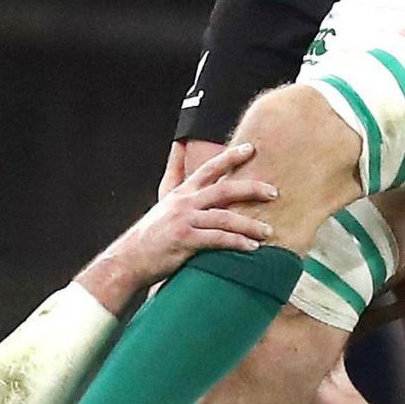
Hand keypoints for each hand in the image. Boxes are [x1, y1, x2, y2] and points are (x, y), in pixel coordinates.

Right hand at [102, 141, 278, 290]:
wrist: (130, 259)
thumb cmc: (151, 232)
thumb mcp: (163, 197)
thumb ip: (174, 171)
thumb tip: (178, 144)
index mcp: (182, 192)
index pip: (209, 168)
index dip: (231, 157)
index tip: (251, 148)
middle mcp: (184, 202)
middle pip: (224, 189)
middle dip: (252, 189)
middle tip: (274, 192)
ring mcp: (184, 221)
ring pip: (224, 217)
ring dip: (249, 225)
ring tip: (268, 231)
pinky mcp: (185, 240)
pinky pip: (217, 240)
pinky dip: (236, 243)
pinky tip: (250, 248)